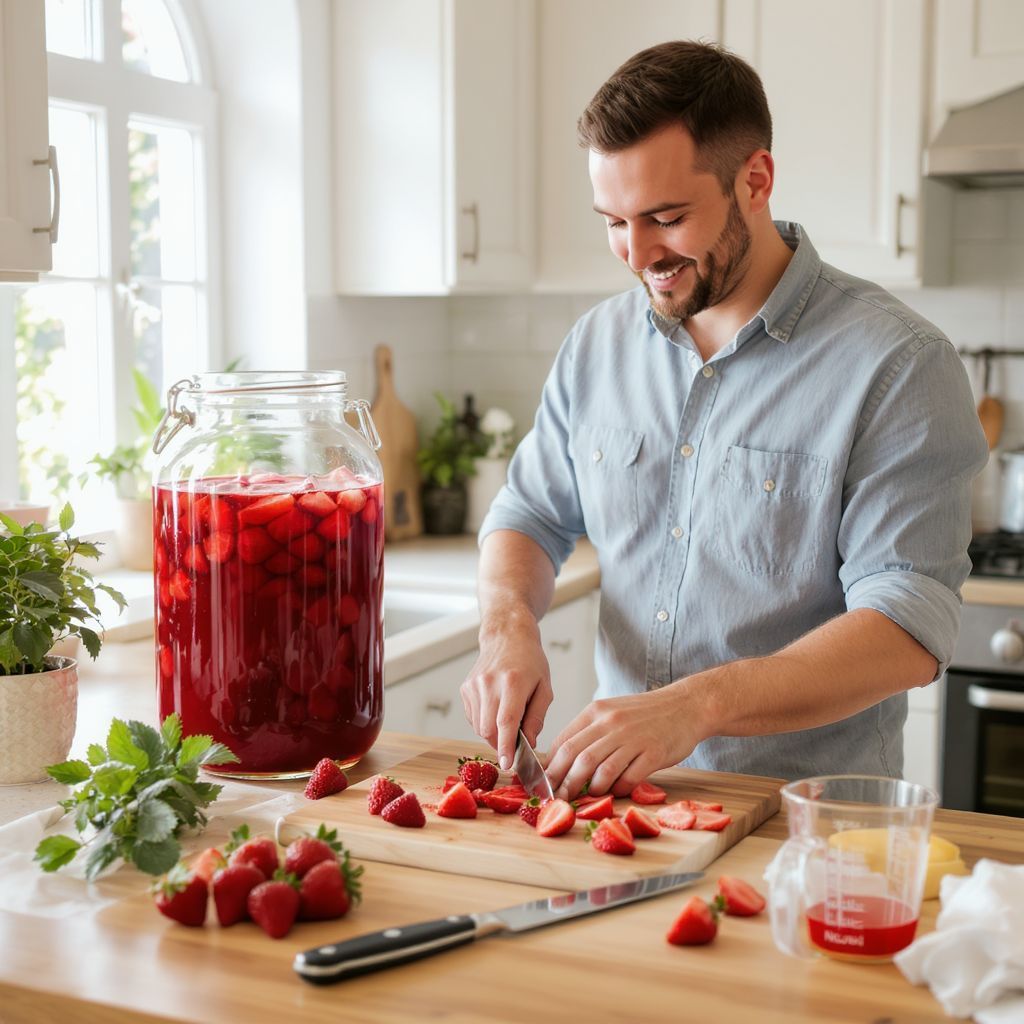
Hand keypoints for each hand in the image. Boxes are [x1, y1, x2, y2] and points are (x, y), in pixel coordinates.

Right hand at [461, 619, 552, 770]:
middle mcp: (489, 684)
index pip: (506, 722)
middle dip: (501, 743)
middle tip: (515, 742)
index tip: (507, 764)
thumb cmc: (530, 661)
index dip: (507, 746)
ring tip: (506, 717)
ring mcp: (474, 686)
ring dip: (493, 733)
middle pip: (489, 729)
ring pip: (479, 726)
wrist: (507, 636)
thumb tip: (530, 742)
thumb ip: (537, 717)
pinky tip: (495, 709)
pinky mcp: (465, 689)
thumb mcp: (544, 688)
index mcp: (513, 682)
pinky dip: (484, 722)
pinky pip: (473, 717)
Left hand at [544, 685, 702, 798]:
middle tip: (558, 799)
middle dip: (562, 783)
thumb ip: (589, 731)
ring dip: (589, 789)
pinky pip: (628, 778)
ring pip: (600, 770)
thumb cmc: (645, 714)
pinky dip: (618, 789)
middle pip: (576, 757)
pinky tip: (616, 791)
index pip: (563, 741)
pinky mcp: (654, 753)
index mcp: (596, 711)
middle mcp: (611, 723)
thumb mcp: (611, 712)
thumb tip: (561, 759)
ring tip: (587, 797)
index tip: (545, 782)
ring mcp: (633, 738)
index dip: (550, 766)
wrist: (686, 706)